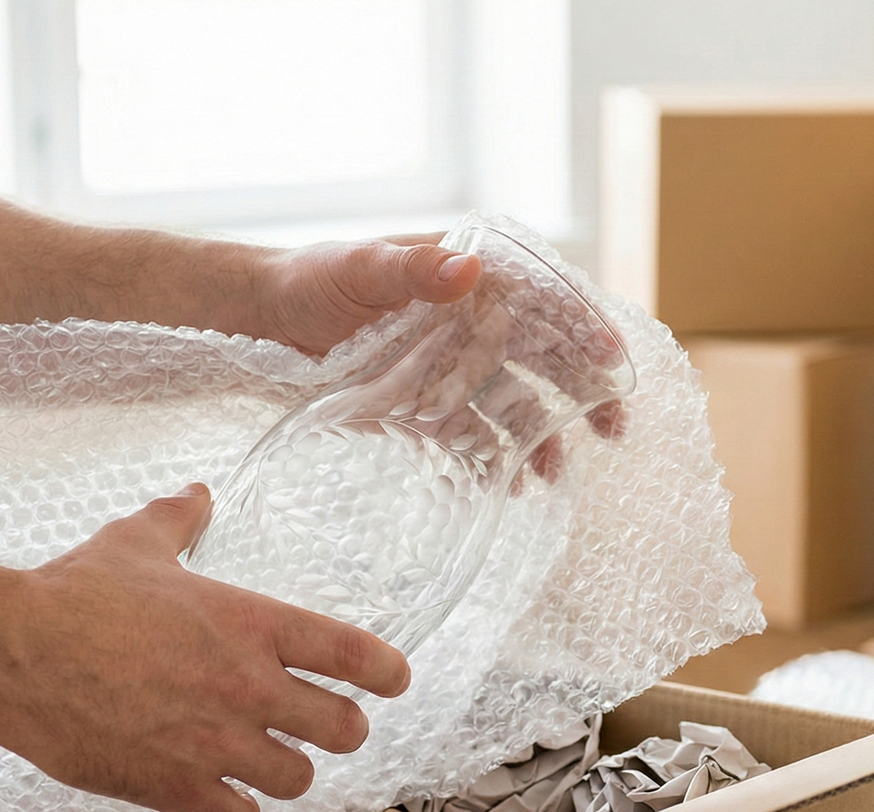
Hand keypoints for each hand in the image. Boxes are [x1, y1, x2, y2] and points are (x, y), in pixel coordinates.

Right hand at [0, 484, 410, 811]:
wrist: (11, 652)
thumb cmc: (72, 594)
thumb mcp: (135, 543)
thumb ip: (178, 521)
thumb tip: (197, 495)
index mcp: (252, 623)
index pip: (355, 653)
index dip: (386, 672)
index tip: (393, 681)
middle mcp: (248, 686)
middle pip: (345, 730)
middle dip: (340, 730)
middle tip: (323, 726)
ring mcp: (216, 744)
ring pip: (297, 781)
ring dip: (286, 773)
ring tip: (266, 764)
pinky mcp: (176, 787)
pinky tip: (220, 800)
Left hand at [260, 233, 628, 484]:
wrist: (260, 323)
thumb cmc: (309, 281)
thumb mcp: (358, 268)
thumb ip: (412, 269)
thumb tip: (468, 269)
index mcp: (465, 273)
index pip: (541, 295)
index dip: (583, 324)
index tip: (611, 358)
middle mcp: (471, 318)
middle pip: (544, 354)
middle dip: (582, 389)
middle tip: (613, 427)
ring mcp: (452, 362)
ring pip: (515, 399)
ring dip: (540, 434)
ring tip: (553, 472)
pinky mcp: (428, 402)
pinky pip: (475, 431)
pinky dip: (498, 456)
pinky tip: (513, 482)